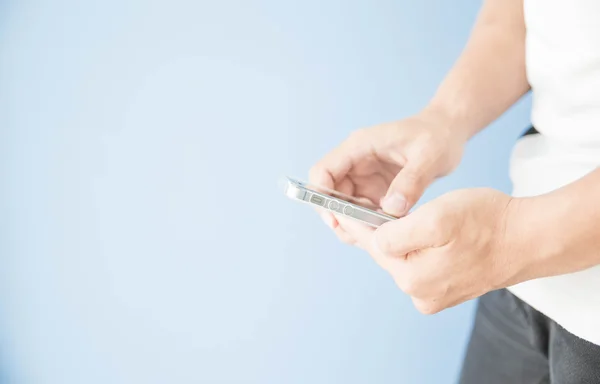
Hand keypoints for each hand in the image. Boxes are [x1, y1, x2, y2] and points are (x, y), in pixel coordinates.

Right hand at [309, 109, 464, 244]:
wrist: (448, 132)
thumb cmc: (437, 136)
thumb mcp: (429, 156)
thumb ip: (411, 182)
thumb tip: (391, 209)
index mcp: (359, 147)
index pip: (324, 171)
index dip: (321, 196)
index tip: (336, 219)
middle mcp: (355, 163)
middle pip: (329, 193)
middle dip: (339, 216)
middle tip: (360, 236)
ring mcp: (363, 178)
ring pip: (343, 206)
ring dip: (353, 223)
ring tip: (376, 236)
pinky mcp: (374, 190)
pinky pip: (361, 211)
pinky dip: (368, 224)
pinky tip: (386, 233)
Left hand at [342, 188, 533, 313]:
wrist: (529, 239)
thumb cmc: (487, 222)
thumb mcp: (436, 218)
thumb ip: (397, 233)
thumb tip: (373, 240)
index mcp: (412, 277)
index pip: (372, 245)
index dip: (356, 222)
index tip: (340, 207)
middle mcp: (419, 293)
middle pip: (386, 254)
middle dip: (375, 230)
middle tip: (360, 207)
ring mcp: (433, 295)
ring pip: (402, 259)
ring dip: (396, 238)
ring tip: (387, 217)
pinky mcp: (446, 290)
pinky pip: (419, 265)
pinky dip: (414, 248)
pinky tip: (415, 233)